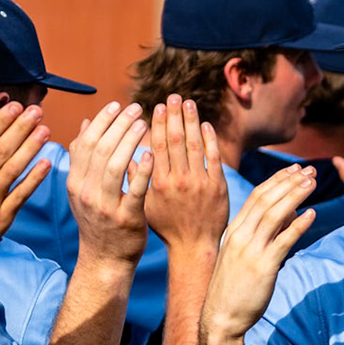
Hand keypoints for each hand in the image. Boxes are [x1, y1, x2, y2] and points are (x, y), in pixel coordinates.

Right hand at [0, 102, 50, 236]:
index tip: (14, 106)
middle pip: (1, 151)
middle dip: (21, 129)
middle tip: (36, 111)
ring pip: (13, 170)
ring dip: (31, 149)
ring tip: (45, 130)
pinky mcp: (0, 220)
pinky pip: (21, 196)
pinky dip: (34, 180)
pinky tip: (46, 163)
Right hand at [65, 101, 151, 266]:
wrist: (105, 260)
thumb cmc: (99, 221)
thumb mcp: (84, 189)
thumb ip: (83, 158)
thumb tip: (83, 125)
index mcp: (76, 183)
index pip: (86, 143)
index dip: (102, 121)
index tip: (118, 104)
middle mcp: (86, 193)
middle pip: (101, 149)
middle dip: (119, 124)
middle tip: (137, 108)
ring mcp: (105, 207)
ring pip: (115, 165)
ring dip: (130, 140)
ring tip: (145, 123)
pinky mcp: (126, 218)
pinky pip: (134, 189)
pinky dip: (143, 169)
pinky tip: (152, 152)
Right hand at [142, 96, 228, 253]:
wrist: (193, 248)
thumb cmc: (167, 228)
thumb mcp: (146, 206)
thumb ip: (138, 179)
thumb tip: (126, 155)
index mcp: (158, 184)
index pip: (157, 146)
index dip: (158, 124)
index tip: (156, 106)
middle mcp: (178, 181)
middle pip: (176, 140)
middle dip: (173, 116)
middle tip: (172, 96)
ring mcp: (199, 183)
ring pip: (194, 145)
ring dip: (191, 121)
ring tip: (188, 102)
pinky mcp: (217, 187)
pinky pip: (213, 158)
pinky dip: (209, 139)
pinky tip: (205, 124)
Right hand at [199, 164, 317, 340]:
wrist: (220, 317)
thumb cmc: (233, 288)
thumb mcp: (243, 255)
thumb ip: (265, 234)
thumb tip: (291, 214)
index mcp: (234, 230)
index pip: (257, 196)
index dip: (278, 180)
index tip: (294, 170)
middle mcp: (240, 236)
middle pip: (266, 199)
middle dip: (289, 181)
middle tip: (309, 170)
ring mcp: (251, 250)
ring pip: (275, 214)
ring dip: (295, 196)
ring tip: (312, 183)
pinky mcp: (263, 267)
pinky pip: (284, 241)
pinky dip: (298, 225)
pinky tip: (312, 214)